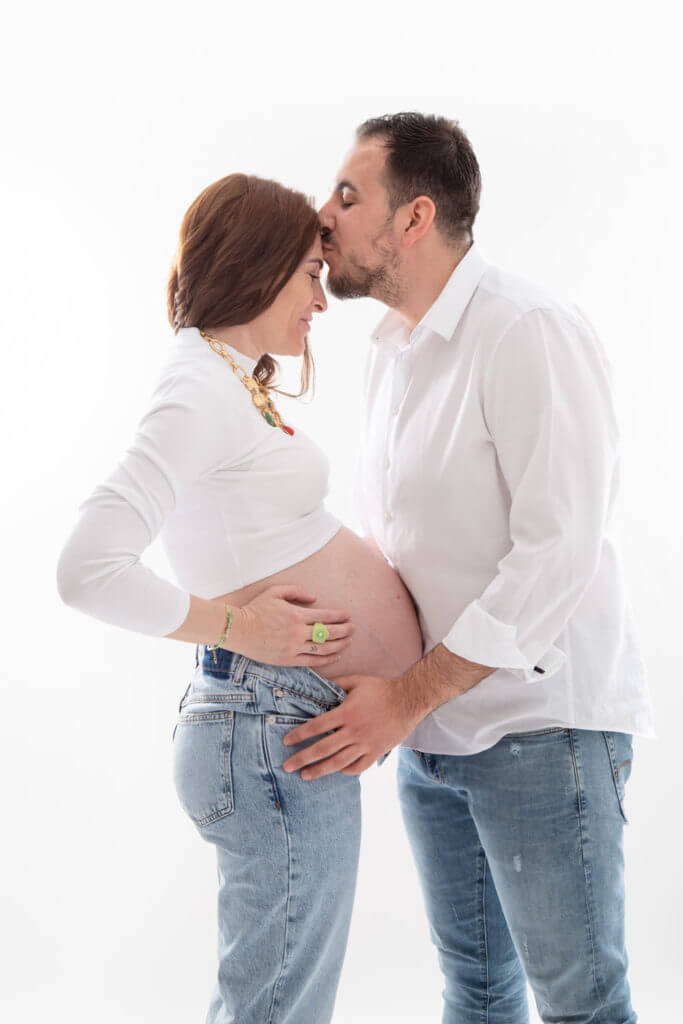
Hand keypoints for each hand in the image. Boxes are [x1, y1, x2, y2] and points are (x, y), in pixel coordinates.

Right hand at [228, 584, 353, 668]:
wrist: (238, 630)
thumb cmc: (256, 609)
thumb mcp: (275, 592)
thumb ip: (297, 592)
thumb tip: (315, 598)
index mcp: (296, 614)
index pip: (325, 616)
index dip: (340, 616)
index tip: (347, 615)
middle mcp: (298, 632)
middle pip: (329, 633)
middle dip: (345, 630)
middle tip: (353, 628)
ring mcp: (294, 648)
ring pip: (324, 648)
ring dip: (340, 645)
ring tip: (349, 642)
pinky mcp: (288, 660)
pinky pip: (313, 661)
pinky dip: (327, 659)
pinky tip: (337, 656)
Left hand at [281, 673, 420, 778]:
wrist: (408, 700)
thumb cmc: (381, 689)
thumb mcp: (356, 681)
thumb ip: (337, 683)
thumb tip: (319, 683)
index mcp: (346, 712)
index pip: (317, 726)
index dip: (300, 734)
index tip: (286, 741)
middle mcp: (354, 731)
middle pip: (323, 748)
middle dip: (302, 758)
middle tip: (287, 766)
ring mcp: (365, 743)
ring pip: (338, 762)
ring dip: (319, 770)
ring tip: (304, 776)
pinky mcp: (377, 751)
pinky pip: (358, 766)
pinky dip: (346, 770)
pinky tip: (337, 770)